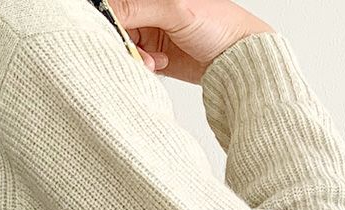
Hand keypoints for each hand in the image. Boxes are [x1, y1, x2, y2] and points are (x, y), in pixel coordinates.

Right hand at [110, 0, 273, 82]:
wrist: (237, 60)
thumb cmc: (218, 26)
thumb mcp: (174, 9)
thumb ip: (138, 7)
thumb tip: (107, 9)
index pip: (116, 6)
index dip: (112, 21)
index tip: (116, 35)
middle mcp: (148, 10)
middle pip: (117, 27)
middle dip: (124, 43)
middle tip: (138, 53)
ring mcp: (151, 33)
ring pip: (125, 48)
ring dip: (134, 58)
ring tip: (153, 62)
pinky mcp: (154, 55)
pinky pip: (135, 63)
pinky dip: (142, 68)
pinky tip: (158, 65)